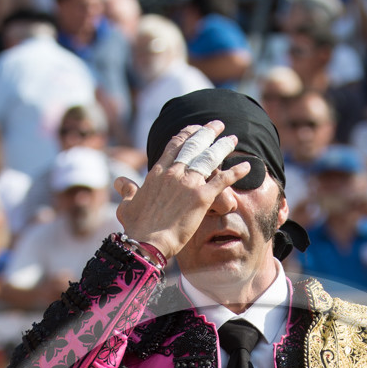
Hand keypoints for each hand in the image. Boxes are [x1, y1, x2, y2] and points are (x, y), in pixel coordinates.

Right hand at [113, 121, 251, 260]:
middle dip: (207, 133)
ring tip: (233, 139)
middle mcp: (173, 172)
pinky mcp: (201, 197)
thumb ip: (126, 190)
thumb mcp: (127, 205)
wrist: (146, 242)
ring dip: (222, 146)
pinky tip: (247, 166)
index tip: (195, 128)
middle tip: (218, 125)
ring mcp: (188, 183)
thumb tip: (119, 181)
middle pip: (193, 145)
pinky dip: (236, 172)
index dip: (186, 134)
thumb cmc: (136, 228)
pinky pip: (223, 180)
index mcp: (157, 172)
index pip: (174, 145)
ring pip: (209, 157)